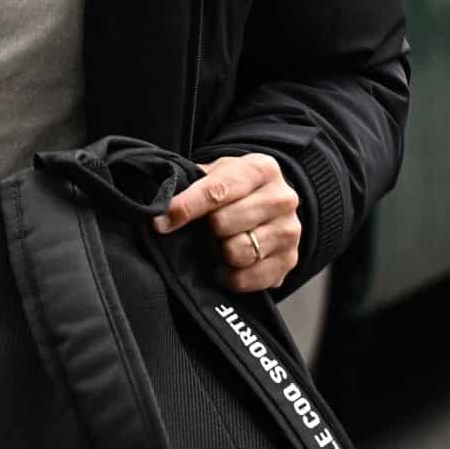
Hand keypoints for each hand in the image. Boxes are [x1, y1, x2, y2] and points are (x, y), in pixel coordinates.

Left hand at [156, 152, 300, 293]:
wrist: (270, 204)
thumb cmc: (234, 189)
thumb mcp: (216, 173)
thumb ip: (190, 185)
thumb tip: (159, 209)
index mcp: (262, 169)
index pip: (217, 190)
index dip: (185, 207)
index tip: (159, 222)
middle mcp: (283, 198)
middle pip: (223, 223)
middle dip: (206, 230)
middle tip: (206, 229)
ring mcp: (290, 231)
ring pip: (235, 252)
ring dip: (218, 252)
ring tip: (219, 244)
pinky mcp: (290, 261)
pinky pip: (245, 279)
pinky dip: (228, 276)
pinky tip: (226, 264)